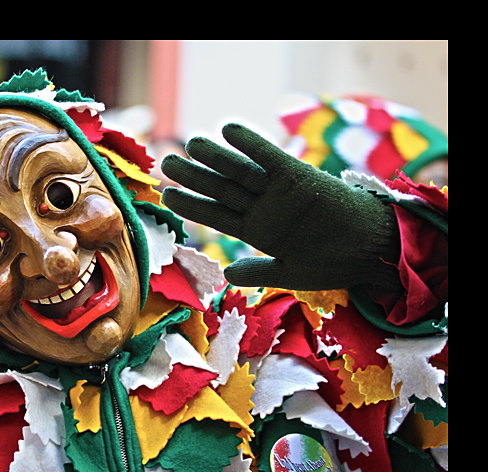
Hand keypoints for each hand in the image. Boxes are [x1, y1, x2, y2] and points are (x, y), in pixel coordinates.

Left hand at [161, 123, 400, 290]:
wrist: (371, 250)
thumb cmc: (333, 263)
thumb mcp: (290, 273)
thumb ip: (259, 270)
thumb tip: (228, 273)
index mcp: (256, 230)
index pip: (216, 214)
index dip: (192, 204)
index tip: (168, 195)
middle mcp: (262, 208)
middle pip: (221, 189)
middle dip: (194, 176)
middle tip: (167, 162)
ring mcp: (278, 191)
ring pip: (240, 172)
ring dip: (216, 157)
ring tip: (191, 143)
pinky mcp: (299, 176)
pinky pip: (270, 158)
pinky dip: (251, 144)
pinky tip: (228, 130)